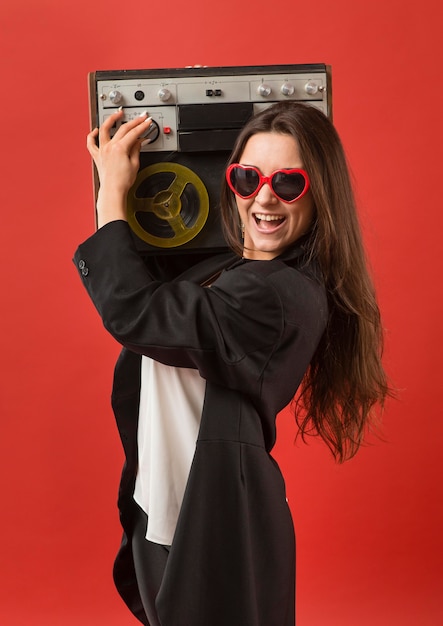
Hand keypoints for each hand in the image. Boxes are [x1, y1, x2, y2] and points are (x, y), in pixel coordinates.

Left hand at [86, 110, 151, 225]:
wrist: (113, 191)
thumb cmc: (123, 181)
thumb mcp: (135, 164)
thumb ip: (136, 149)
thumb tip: (139, 141)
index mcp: (120, 148)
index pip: (134, 132)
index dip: (142, 126)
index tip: (147, 122)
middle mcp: (109, 146)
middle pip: (123, 128)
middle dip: (134, 121)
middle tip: (141, 117)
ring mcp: (102, 150)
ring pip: (105, 129)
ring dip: (111, 119)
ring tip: (117, 113)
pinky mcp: (97, 156)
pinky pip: (91, 143)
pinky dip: (92, 135)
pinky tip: (96, 130)